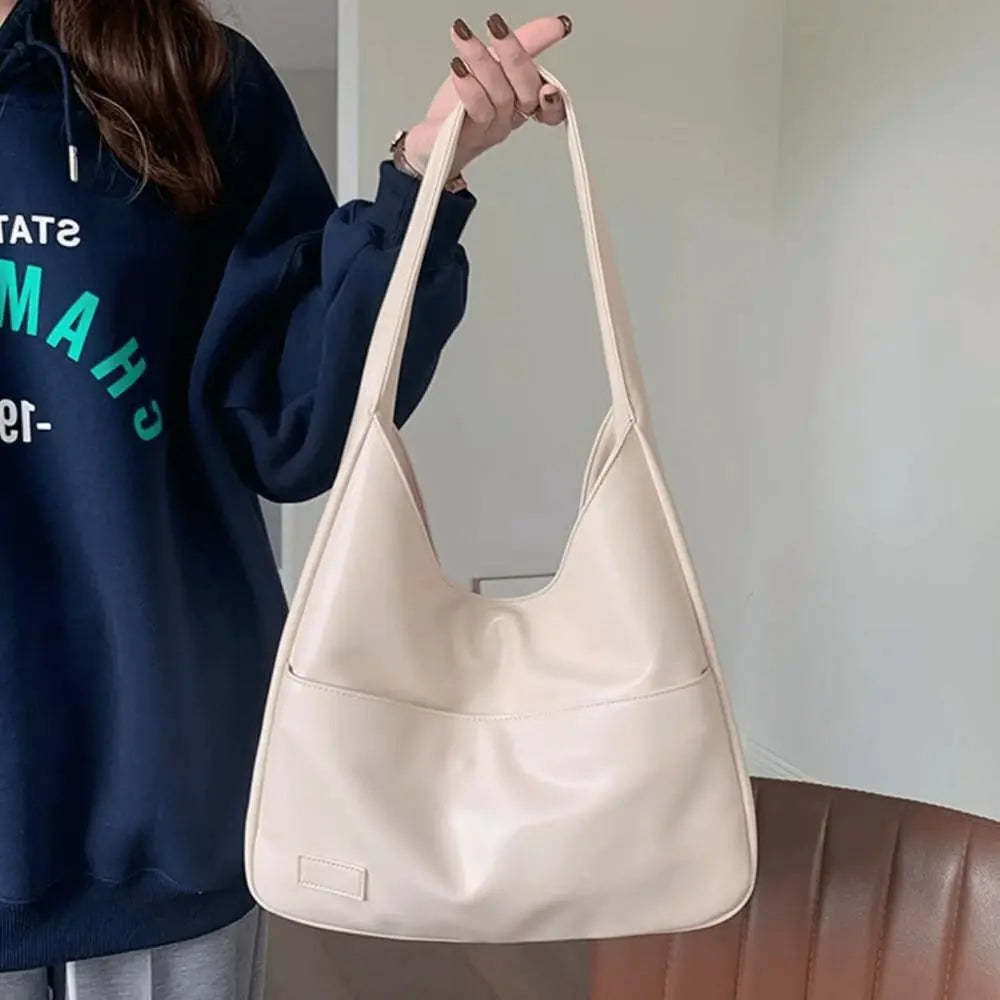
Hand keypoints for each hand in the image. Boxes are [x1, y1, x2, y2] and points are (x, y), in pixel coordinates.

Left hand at [403, 13, 572, 178]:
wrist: (432, 137)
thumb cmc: (463, 103)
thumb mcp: (495, 62)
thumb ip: (527, 43)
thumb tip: (559, 24)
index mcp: (522, 104)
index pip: (551, 107)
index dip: (555, 98)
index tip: (550, 81)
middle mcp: (511, 118)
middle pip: (527, 93)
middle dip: (514, 56)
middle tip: (496, 25)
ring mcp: (492, 129)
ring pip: (500, 95)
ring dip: (481, 60)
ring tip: (462, 34)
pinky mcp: (469, 135)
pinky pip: (477, 110)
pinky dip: (469, 85)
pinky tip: (457, 66)